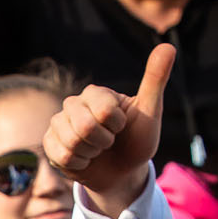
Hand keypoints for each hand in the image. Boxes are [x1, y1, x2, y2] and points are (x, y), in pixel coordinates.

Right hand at [42, 44, 173, 215]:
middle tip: (109, 141)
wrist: (122, 172)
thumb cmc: (137, 140)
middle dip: (103, 141)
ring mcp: (58, 123)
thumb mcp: (150, 112)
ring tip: (96, 150)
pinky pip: (60, 156)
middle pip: (84, 127)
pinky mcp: (49, 144)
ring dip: (91, 154)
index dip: (117, 124)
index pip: (103, 110)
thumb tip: (168, 46)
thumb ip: (155, 79)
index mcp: (95, 92)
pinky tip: (84, 160)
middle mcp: (73, 104)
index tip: (122, 125)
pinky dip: (78, 164)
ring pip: (71, 142)